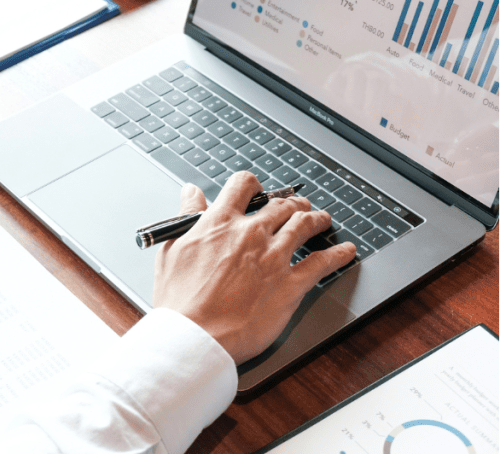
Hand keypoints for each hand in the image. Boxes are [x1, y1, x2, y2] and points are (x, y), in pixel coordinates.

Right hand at [151, 173, 355, 363]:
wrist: (194, 335)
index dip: (252, 184)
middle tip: (297, 206)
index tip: (257, 189)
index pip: (242, 185)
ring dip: (316, 219)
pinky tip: (346, 251)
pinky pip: (323, 263)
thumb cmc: (179, 300)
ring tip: (322, 219)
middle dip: (291, 203)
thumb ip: (187, 216)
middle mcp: (250, 233)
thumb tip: (190, 193)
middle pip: (281, 205)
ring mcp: (274, 258)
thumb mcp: (172, 249)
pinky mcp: (291, 285)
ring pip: (304, 225)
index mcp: (220, 222)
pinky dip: (338, 254)